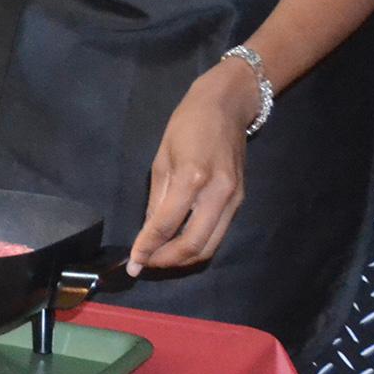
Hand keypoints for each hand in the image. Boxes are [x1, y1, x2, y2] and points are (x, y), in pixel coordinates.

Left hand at [127, 63, 261, 275]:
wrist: (226, 108)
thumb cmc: (186, 126)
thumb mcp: (161, 158)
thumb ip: (157, 198)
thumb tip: (148, 232)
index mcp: (192, 178)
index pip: (166, 224)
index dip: (147, 247)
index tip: (132, 262)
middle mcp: (217, 194)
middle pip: (194, 245)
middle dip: (166, 261)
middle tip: (145, 265)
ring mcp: (234, 201)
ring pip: (210, 246)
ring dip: (183, 259)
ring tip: (159, 259)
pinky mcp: (241, 202)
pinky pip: (218, 234)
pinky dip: (197, 246)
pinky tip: (179, 245)